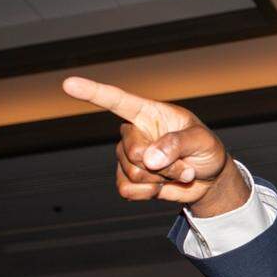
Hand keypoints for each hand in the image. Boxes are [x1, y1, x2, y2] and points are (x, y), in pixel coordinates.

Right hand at [62, 77, 247, 214]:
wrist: (209, 179)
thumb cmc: (206, 150)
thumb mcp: (203, 140)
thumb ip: (178, 143)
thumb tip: (147, 159)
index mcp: (148, 113)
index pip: (117, 100)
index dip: (92, 92)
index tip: (68, 83)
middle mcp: (133, 133)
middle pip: (133, 152)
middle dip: (165, 165)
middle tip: (186, 165)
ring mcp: (127, 157)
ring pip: (133, 174)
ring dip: (163, 179)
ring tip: (178, 173)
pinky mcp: (127, 179)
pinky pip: (128, 190)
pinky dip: (151, 193)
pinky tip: (162, 186)